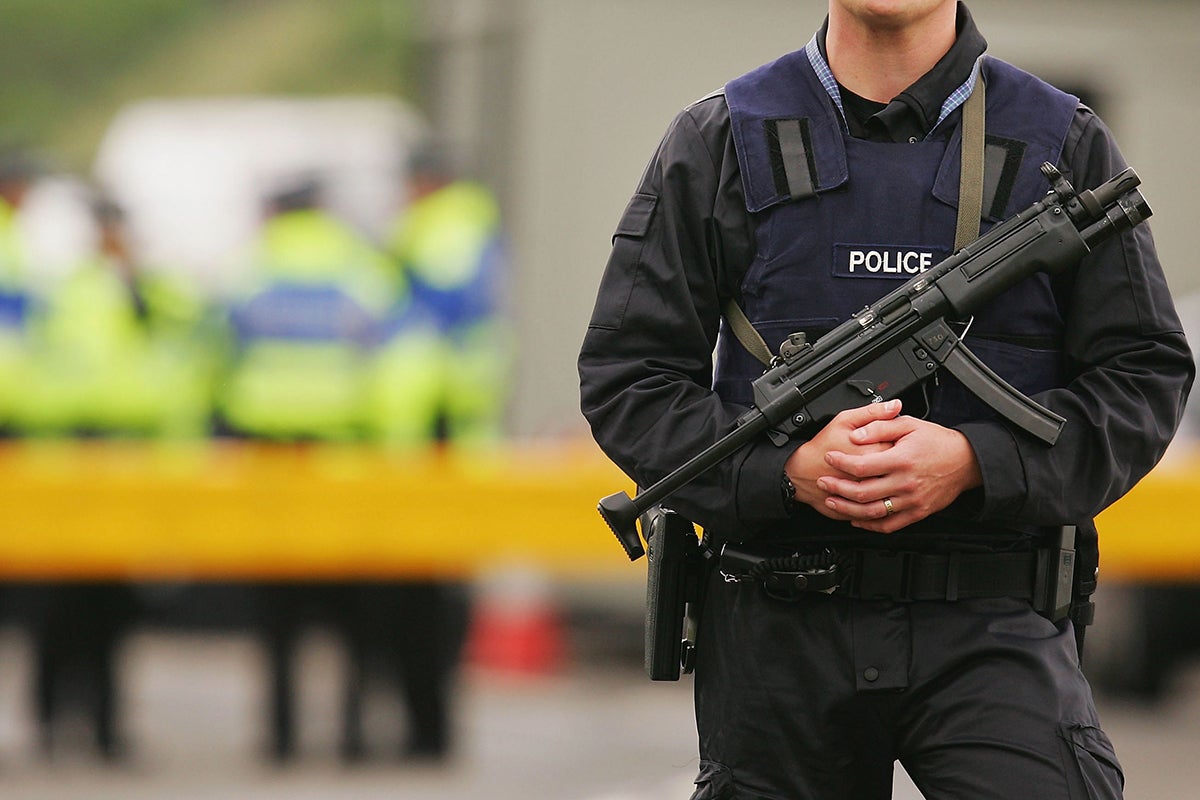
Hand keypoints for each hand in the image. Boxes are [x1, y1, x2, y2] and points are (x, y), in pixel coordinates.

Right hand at [783, 400, 901, 520]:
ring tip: (882, 472)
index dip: (900, 441)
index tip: (893, 439)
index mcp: (874, 452)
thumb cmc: (822, 446)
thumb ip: (872, 413)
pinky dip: (880, 500)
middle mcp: (874, 476)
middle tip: (887, 456)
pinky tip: (876, 490)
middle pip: (899, 469)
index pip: (901, 446)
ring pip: (892, 490)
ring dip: (891, 482)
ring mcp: (868, 495)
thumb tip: (895, 405)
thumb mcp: (844, 421)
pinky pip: (878, 507)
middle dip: (896, 462)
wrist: (801, 472)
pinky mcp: (861, 509)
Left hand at [818, 411, 982, 532]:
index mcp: (901, 459)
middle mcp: (905, 483)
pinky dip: (869, 525)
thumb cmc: (938, 442)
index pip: (862, 465)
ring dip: (847, 509)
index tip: (829, 458)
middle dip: (837, 488)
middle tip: (823, 482)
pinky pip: (889, 525)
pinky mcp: (918, 513)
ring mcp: (912, 501)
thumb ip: (880, 427)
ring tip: (832, 502)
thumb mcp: (909, 425)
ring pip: (872, 512)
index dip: (841, 463)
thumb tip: (855, 435)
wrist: (967, 461)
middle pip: (862, 492)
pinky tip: (856, 519)